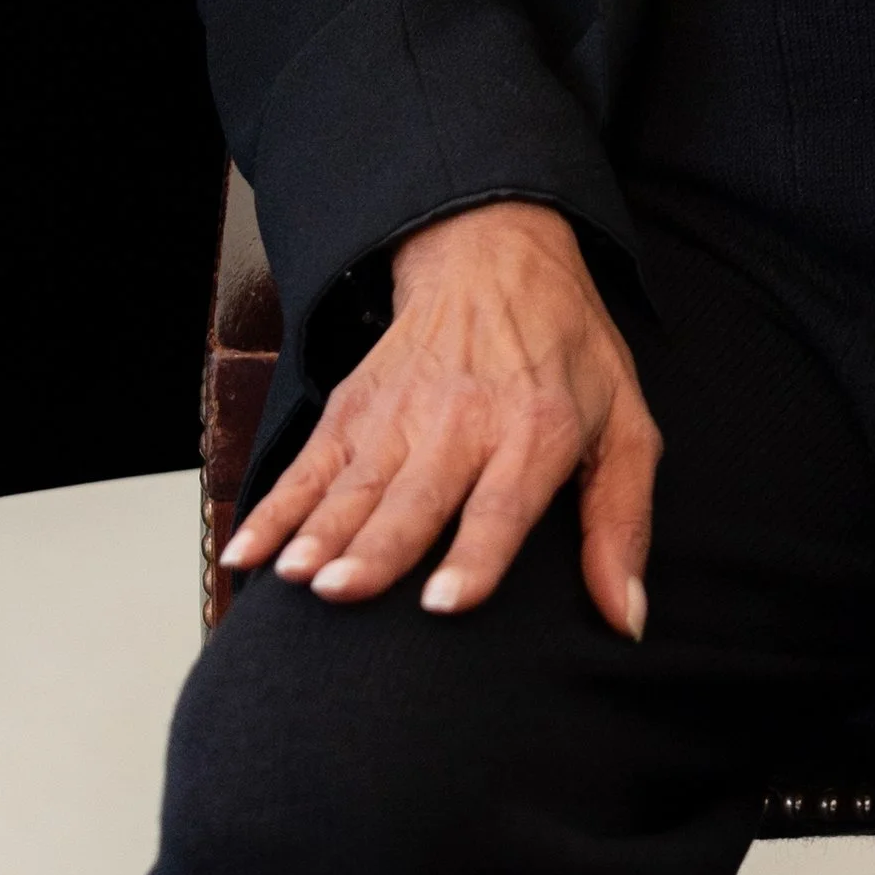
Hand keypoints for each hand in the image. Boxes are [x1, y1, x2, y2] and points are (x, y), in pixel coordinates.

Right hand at [219, 201, 659, 633]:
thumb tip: (627, 620)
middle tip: (342, 591)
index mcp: (537, 430)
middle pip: (417, 496)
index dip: (475, 554)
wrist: (496, 254)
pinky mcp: (356, 405)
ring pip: (357, 483)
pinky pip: (310, 464)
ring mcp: (402, 411)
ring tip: (295, 575)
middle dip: (378, 547)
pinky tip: (247, 551)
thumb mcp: (626, 424)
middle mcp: (464, 422)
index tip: (443, 604)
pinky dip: (275, 507)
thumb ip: (622, 523)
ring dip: (320, 529)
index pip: (503, 502)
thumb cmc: (569, 353)